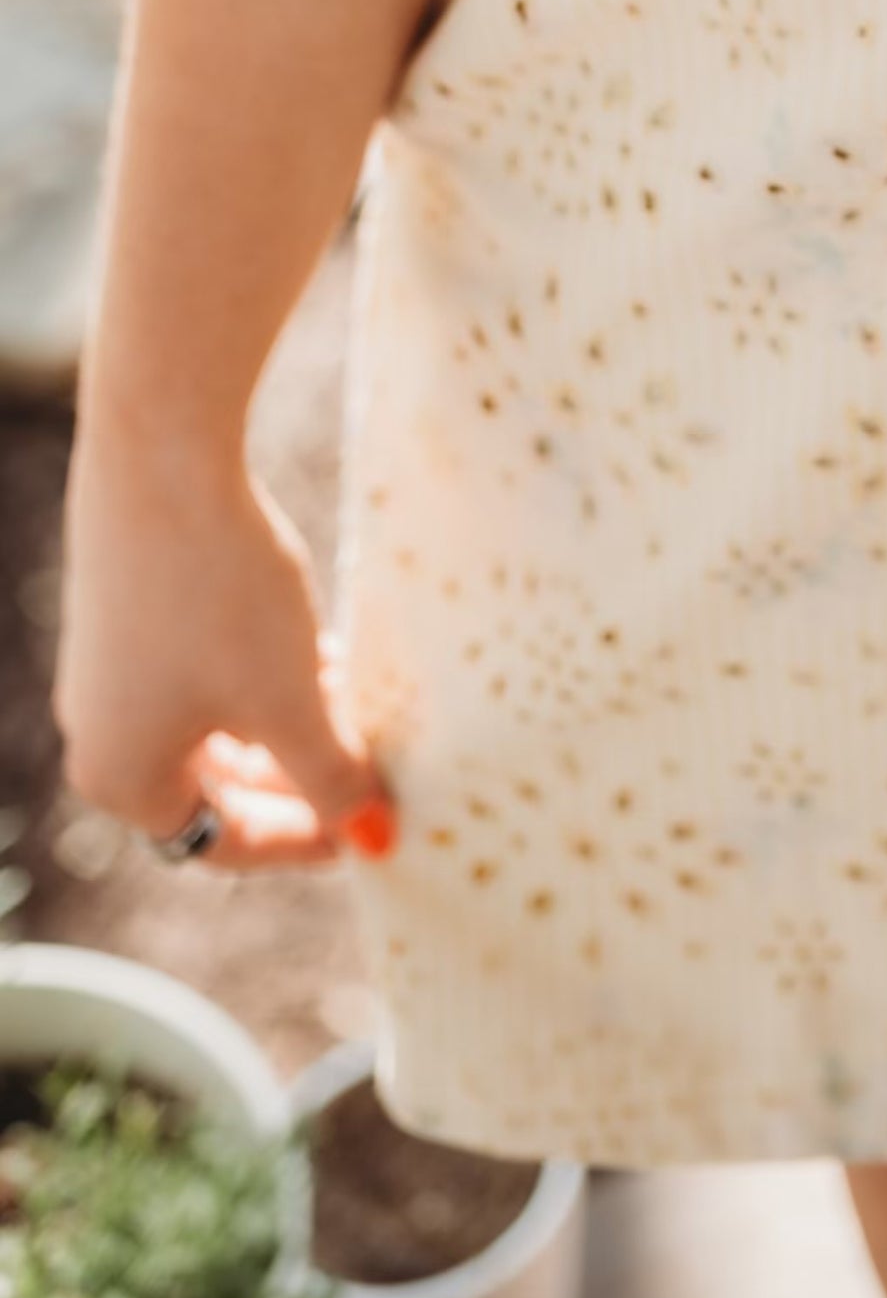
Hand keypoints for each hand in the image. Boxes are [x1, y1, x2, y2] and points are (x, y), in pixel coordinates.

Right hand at [54, 435, 395, 868]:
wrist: (164, 453)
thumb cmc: (220, 592)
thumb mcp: (291, 699)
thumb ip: (332, 780)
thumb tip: (374, 842)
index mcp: (122, 777)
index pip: (224, 844)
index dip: (307, 840)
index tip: (374, 822)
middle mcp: (100, 731)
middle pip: (220, 786)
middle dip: (303, 776)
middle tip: (375, 765)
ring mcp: (109, 667)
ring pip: (218, 724)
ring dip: (291, 721)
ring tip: (358, 702)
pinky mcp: (130, 608)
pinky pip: (206, 670)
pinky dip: (266, 674)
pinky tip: (321, 649)